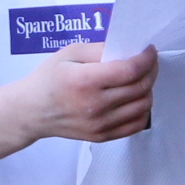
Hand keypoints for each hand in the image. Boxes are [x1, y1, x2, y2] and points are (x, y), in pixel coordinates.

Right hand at [13, 42, 156, 142]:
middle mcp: (95, 105)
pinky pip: (136, 124)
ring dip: (148, 89)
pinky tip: (135, 98)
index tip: (149, 51)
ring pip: (143, 106)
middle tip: (148, 62)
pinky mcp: (102, 136)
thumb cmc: (49, 79)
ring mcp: (100, 124)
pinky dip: (142, 109)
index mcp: (85, 81)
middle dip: (151, 71)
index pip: (130, 70)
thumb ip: (99, 49)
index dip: (147, 59)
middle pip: (140, 87)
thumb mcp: (69, 53)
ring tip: (141, 79)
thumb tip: (128, 50)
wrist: (32, 111)